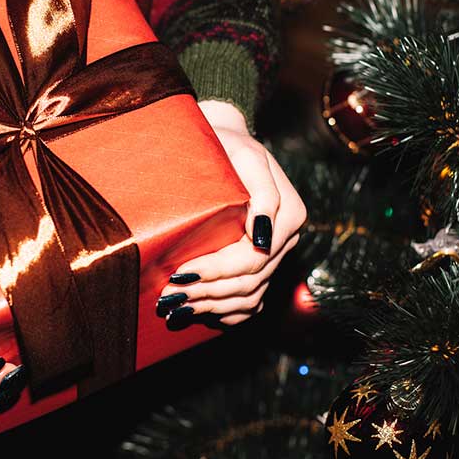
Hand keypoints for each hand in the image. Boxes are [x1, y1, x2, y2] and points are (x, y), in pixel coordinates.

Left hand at [157, 101, 305, 325]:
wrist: (225, 144)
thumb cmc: (229, 145)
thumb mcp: (245, 157)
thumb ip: (262, 194)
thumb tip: (263, 235)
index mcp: (289, 214)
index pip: (253, 258)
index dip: (217, 270)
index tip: (180, 272)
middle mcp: (285, 239)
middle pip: (250, 281)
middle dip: (208, 292)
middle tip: (169, 295)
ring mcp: (275, 254)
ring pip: (251, 297)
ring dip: (213, 306)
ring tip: (177, 306)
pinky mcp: (261, 264)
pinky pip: (252, 302)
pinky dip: (228, 313)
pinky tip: (202, 314)